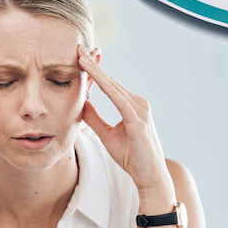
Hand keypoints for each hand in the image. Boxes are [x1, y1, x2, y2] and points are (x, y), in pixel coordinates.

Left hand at [76, 46, 174, 207]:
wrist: (150, 178)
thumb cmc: (132, 157)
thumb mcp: (107, 135)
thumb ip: (95, 119)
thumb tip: (81, 103)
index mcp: (131, 106)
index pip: (109, 84)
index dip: (94, 71)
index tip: (79, 57)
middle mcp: (138, 104)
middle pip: (111, 81)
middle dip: (94, 65)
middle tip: (78, 49)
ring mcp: (140, 111)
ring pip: (114, 87)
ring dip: (97, 72)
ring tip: (81, 59)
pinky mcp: (139, 121)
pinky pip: (120, 101)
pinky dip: (107, 88)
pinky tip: (96, 79)